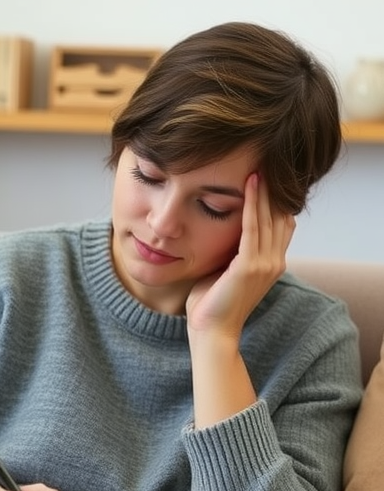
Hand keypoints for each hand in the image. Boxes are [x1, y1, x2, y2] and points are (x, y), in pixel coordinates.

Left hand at [185, 174, 295, 427]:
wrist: (210, 333)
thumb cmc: (210, 304)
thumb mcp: (224, 270)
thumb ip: (229, 250)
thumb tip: (217, 228)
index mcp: (270, 263)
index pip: (279, 222)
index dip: (274, 198)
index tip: (264, 172)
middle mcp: (274, 261)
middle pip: (279, 214)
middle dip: (273, 187)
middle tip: (266, 158)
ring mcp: (265, 264)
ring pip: (269, 216)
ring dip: (265, 188)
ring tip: (259, 161)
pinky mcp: (250, 266)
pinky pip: (254, 226)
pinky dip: (252, 202)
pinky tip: (249, 182)